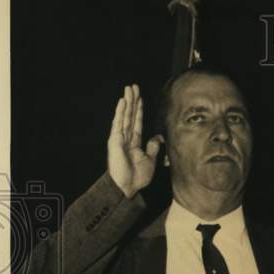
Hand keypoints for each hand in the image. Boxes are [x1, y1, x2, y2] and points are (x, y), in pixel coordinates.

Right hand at [107, 84, 164, 198]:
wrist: (128, 187)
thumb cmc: (137, 176)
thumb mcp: (150, 160)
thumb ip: (153, 147)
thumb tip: (158, 137)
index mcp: (134, 141)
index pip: (137, 121)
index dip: (139, 109)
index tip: (140, 97)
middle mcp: (125, 137)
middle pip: (130, 115)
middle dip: (132, 100)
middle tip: (133, 86)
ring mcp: (119, 138)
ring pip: (125, 116)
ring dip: (127, 102)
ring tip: (129, 89)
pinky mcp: (115, 141)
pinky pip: (119, 124)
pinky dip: (121, 113)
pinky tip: (123, 102)